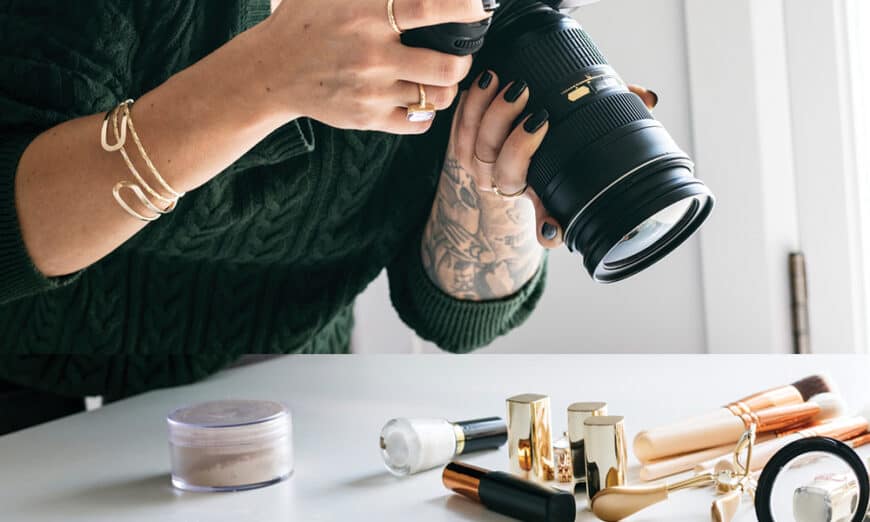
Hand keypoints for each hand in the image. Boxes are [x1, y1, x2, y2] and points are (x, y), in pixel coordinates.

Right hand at [258, 0, 489, 133]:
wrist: (272, 70)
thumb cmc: (306, 22)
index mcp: (367, 16)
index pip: (429, 9)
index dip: (465, 8)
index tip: (482, 7)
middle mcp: (373, 57)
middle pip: (447, 67)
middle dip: (463, 61)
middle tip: (460, 54)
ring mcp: (371, 92)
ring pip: (437, 98)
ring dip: (448, 87)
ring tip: (440, 77)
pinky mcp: (367, 118)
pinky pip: (418, 122)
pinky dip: (427, 111)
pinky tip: (419, 97)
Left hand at [450, 70, 659, 246]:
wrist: (504, 124)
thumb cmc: (549, 129)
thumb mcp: (580, 127)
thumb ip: (612, 114)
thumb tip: (649, 98)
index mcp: (541, 192)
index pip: (548, 224)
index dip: (549, 228)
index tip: (553, 230)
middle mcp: (509, 184)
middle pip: (507, 172)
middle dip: (519, 144)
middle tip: (538, 113)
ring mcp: (481, 166)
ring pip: (479, 147)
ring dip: (493, 115)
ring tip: (512, 85)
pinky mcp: (461, 144)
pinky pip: (460, 126)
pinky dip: (472, 102)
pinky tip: (487, 81)